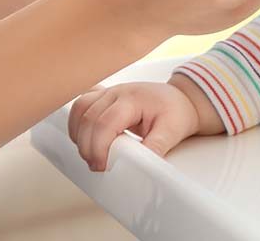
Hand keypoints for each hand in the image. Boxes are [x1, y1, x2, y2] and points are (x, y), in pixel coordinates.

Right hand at [68, 77, 214, 170]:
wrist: (182, 100)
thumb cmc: (177, 112)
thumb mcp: (171, 131)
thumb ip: (155, 147)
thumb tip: (140, 166)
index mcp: (133, 99)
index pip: (105, 123)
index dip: (99, 148)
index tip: (103, 166)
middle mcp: (118, 92)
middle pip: (88, 118)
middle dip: (88, 146)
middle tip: (98, 166)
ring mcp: (109, 92)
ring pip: (80, 110)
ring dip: (79, 134)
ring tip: (92, 154)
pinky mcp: (104, 96)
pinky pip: (81, 106)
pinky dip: (78, 123)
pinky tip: (85, 138)